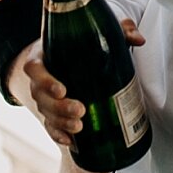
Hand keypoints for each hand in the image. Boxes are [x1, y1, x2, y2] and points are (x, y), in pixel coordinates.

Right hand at [13, 19, 144, 148]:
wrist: (65, 53)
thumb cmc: (80, 42)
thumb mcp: (96, 32)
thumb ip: (119, 30)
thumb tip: (139, 39)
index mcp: (44, 56)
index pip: (33, 68)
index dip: (45, 81)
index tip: (62, 90)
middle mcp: (40, 79)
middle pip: (40, 96)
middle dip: (59, 108)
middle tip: (81, 110)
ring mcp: (44, 97)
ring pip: (46, 113)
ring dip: (61, 122)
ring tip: (79, 126)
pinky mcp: (51, 111)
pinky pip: (50, 126)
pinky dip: (58, 135)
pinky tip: (71, 142)